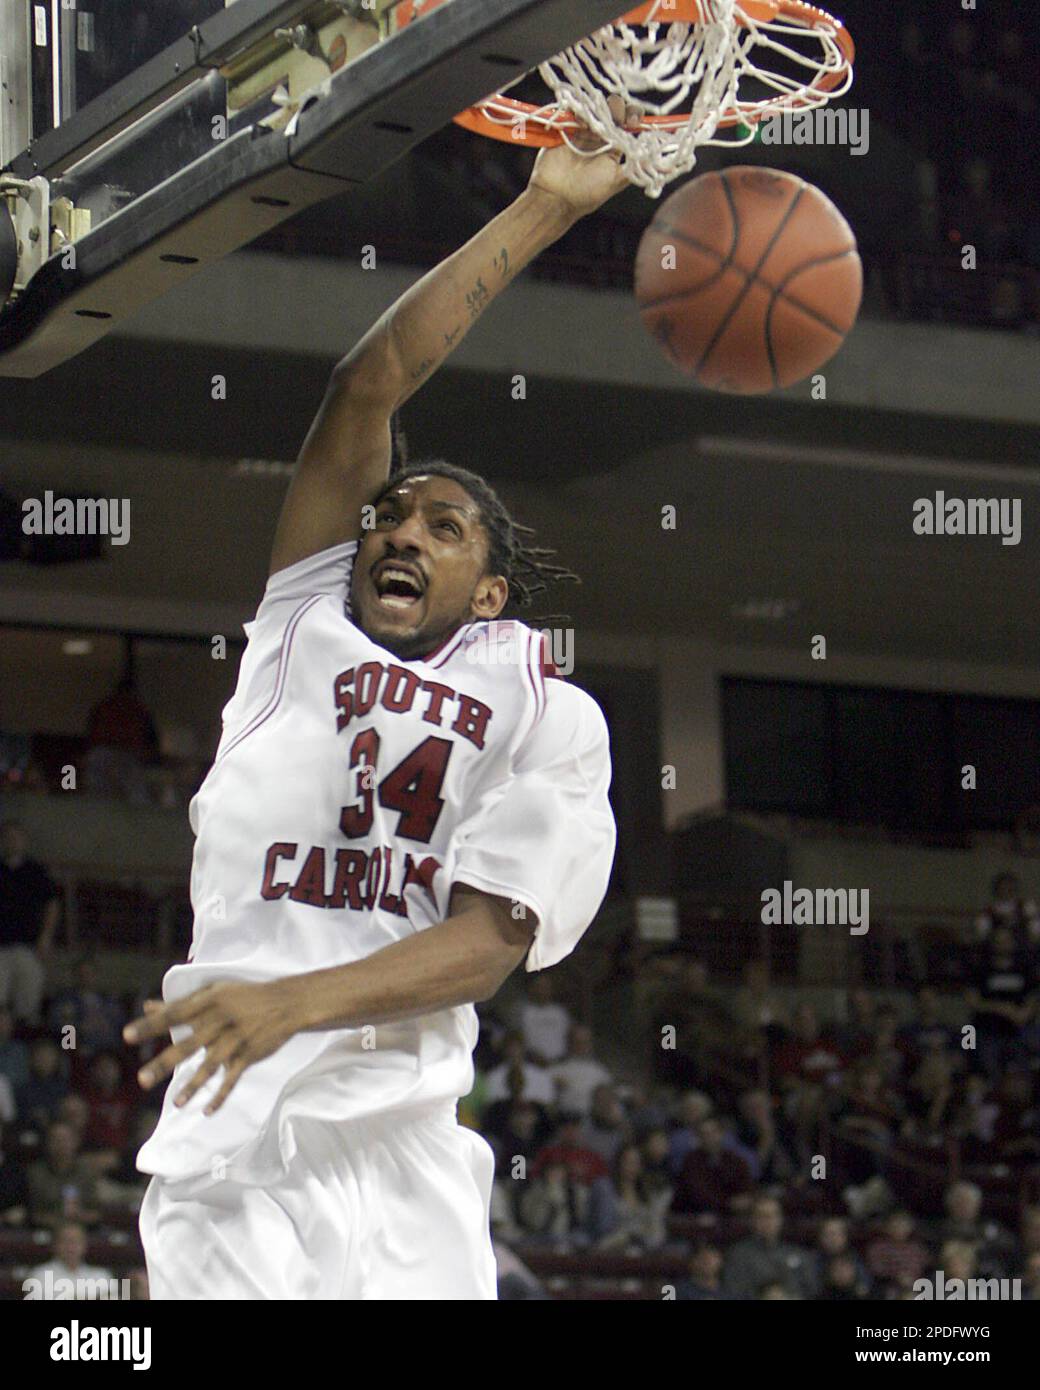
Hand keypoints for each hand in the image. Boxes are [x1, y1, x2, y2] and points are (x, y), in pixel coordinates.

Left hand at [123, 980, 297, 1113]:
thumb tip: (148, 1007)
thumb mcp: (214, 992)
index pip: (174, 1014)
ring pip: (210, 1066)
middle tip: (142, 1079)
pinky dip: (221, 1095)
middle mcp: (220, 1021)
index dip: (151, 1025)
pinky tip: (208, 1110)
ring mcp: (235, 1040)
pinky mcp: (248, 1055)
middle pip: (187, 1044)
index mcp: (209, 1002)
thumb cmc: (245, 996)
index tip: (127, 1035)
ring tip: (177, 1103)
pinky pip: (232, 1079)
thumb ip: (181, 1003)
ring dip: (192, 1086)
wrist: (286, 1002)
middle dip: (164, 1063)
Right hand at [526, 96, 638, 216]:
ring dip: (597, 110)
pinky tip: (583, 118)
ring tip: (598, 118)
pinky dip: (579, 110)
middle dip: (614, 111)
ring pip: (593, 112)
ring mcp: (582, 133)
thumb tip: (660, 161)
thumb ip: (636, 167)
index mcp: (613, 151)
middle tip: (616, 112)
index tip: (634, 117)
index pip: (626, 128)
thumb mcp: (617, 180)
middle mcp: (599, 140)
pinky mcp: (565, 130)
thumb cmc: (589, 192)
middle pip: (610, 116)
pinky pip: (573, 113)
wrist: (557, 198)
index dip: (631, 120)